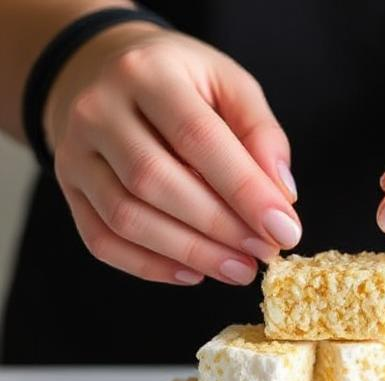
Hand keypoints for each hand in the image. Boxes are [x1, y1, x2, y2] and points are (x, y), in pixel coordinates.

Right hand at [47, 23, 299, 285]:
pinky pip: (102, 240)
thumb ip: (261, 134)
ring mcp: (75, 152)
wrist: (108, 74)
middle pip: (157, 182)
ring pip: (127, 218)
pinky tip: (193, 273)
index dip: (245, 191)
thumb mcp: (229, 86)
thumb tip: (282, 196)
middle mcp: (100, 110)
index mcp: (148, 73)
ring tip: (239, 269)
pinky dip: (150, 267)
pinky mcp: (70, 188)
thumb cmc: (183, 85)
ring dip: (190, 253)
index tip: (284, 229)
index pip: (198, 138)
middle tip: (264, 253)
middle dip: (219, 228)